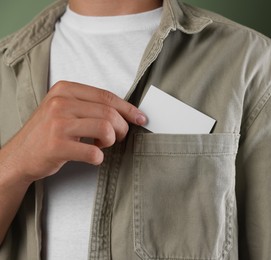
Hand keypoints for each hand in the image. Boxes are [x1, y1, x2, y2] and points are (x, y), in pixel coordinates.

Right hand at [0, 81, 145, 183]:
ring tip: (101, 144)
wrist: (20, 155)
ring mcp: (57, 124)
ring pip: (105, 129)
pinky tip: (92, 156)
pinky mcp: (57, 145)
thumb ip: (90, 106)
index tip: (140, 118)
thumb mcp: (65, 109)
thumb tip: (127, 112)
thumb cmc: (48, 132)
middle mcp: (60, 103)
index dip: (128, 108)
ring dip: (110, 141)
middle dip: (122, 128)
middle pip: (109, 113)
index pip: (106, 96)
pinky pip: (94, 151)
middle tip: (118, 137)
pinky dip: (99, 157)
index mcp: (65, 89)